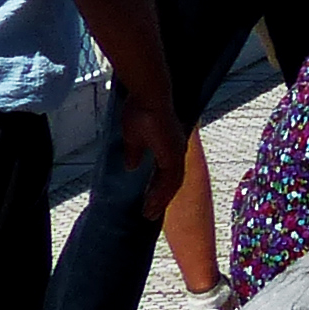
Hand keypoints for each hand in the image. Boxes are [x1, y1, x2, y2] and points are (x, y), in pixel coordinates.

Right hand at [115, 90, 183, 217]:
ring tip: (149, 214)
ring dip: (160, 200)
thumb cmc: (140, 110)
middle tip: (150, 215)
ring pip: (172, 183)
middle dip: (161, 199)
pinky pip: (170, 178)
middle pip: (172, 181)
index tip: (149, 203)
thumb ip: (134, 153)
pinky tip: (152, 204)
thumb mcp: (132, 137)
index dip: (159, 189)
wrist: (147, 95)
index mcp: (169, 146)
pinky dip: (161, 193)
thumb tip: (132, 166)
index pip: (166, 173)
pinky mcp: (173, 151)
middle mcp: (176, 150)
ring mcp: (176, 151)